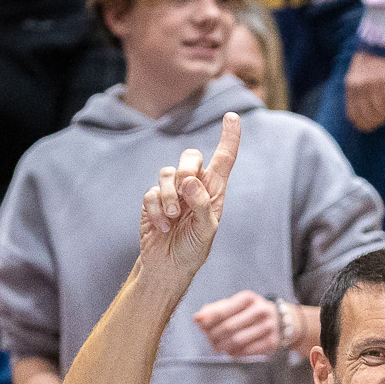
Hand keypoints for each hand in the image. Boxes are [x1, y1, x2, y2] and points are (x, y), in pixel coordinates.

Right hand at [140, 112, 238, 284]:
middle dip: (187, 168)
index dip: (229, 137)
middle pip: (190, 156)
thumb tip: (190, 181)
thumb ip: (202, 206)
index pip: (224, 159)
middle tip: (186, 190)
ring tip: (174, 219)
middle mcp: (194, 186)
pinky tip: (163, 226)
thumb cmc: (193, 248)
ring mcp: (172, 191)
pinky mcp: (153, 199)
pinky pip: (152, 192)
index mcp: (214, 191)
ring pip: (167, 172)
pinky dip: (157, 210)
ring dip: (170, 196)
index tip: (232, 117)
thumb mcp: (206, 231)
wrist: (168, 266)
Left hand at [193, 290, 282, 358]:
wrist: (280, 320)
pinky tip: (230, 351)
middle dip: (214, 335)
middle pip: (229, 327)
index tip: (199, 324)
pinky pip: (247, 351)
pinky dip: (234, 353)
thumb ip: (215, 310)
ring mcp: (268, 327)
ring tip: (217, 346)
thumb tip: (197, 319)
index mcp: (248, 298)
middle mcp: (260, 310)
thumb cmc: (249, 312)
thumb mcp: (235, 305)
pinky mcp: (272, 341)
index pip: (224, 310)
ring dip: (223, 346)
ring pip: (237, 341)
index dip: (209, 319)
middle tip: (209, 339)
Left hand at [344, 52, 384, 132]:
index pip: (353, 114)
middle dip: (378, 121)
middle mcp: (359, 85)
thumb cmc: (372, 58)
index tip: (373, 126)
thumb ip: (357, 92)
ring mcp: (372, 81)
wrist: (383, 37)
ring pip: (380, 109)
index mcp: (350, 85)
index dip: (363, 124)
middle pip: (367, 114)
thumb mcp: (358, 74)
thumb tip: (361, 115)